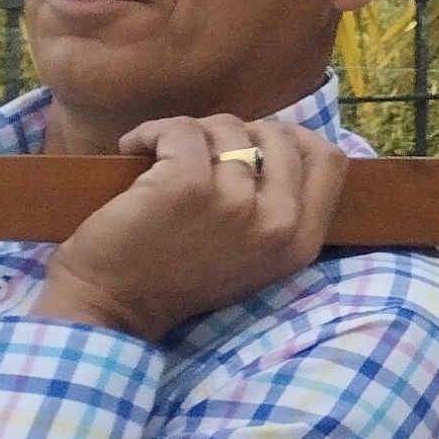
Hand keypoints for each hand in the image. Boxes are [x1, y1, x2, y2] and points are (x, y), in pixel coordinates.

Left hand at [33, 118, 347, 341]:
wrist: (108, 310)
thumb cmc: (175, 281)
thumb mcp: (252, 256)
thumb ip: (279, 210)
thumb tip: (280, 143)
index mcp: (300, 243)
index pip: (330, 161)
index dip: (295, 140)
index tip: (256, 145)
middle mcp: (278, 223)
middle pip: (282, 136)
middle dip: (240, 132)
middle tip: (202, 151)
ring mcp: (235, 204)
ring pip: (228, 128)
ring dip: (191, 132)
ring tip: (161, 156)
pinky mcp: (187, 186)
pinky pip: (182, 129)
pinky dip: (153, 131)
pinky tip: (134, 148)